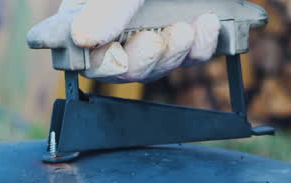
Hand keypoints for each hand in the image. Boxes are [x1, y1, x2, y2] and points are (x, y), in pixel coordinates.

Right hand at [27, 0, 221, 82]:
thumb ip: (107, 6)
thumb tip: (82, 38)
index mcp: (88, 10)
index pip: (85, 52)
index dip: (101, 62)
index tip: (118, 57)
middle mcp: (118, 25)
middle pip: (125, 67)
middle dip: (144, 60)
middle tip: (157, 41)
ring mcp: (154, 28)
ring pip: (159, 65)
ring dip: (174, 53)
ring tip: (186, 29)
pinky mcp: (185, 30)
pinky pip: (191, 54)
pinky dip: (201, 45)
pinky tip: (208, 23)